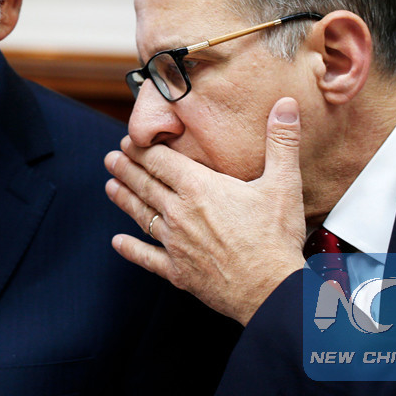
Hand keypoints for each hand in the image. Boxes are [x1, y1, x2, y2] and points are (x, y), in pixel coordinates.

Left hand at [105, 97, 306, 325]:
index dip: (142, 149)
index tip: (128, 141)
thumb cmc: (276, 237)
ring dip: (124, 199)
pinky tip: (118, 243)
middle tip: (111, 158)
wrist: (271, 290)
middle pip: (145, 185)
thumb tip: (286, 105)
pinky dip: (131, 249)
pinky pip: (147, 257)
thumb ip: (281, 141)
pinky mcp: (177, 270)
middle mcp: (179, 212)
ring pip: (142, 215)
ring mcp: (175, 243)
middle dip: (126, 169)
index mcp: (198, 188)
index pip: (160, 161)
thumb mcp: (283, 183)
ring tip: (110, 187)